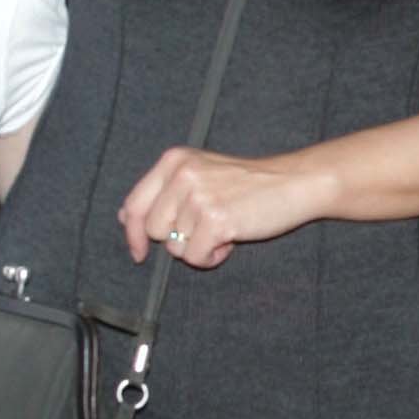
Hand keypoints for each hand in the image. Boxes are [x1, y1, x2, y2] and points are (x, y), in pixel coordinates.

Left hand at [118, 145, 318, 268]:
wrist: (292, 182)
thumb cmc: (248, 183)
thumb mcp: (200, 173)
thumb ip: (164, 192)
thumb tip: (126, 217)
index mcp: (174, 160)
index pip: (135, 204)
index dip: (133, 233)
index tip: (139, 251)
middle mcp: (182, 175)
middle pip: (154, 230)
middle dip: (176, 238)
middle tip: (206, 227)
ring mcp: (198, 196)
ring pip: (176, 247)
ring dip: (199, 247)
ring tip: (224, 229)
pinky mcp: (215, 219)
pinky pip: (196, 257)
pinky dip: (212, 257)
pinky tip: (231, 239)